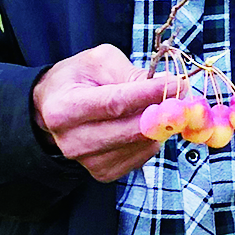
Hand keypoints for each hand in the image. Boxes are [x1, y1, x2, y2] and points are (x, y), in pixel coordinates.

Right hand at [32, 44, 170, 182]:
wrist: (52, 109)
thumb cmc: (76, 80)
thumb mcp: (98, 62)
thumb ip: (130, 73)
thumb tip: (167, 85)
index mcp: (64, 109)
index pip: (115, 103)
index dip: (149, 94)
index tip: (178, 83)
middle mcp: (73, 141)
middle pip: (131, 130)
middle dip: (162, 111)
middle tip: (182, 95)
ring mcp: (88, 162)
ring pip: (140, 145)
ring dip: (158, 126)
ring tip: (158, 107)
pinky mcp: (104, 173)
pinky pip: (141, 157)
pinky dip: (150, 139)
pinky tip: (144, 125)